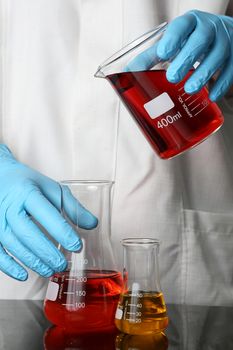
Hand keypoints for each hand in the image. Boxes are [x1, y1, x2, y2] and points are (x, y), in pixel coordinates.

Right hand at [0, 145, 96, 280]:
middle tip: (62, 264)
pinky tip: (23, 274)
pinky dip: (9, 266)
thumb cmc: (27, 183)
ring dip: (32, 261)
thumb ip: (71, 206)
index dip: (62, 232)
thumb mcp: (51, 188)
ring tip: (50, 270)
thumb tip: (91, 224)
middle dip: (47, 252)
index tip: (76, 245)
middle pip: (28, 233)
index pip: (46, 214)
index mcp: (28, 193)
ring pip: (13, 245)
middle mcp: (10, 206)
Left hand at [157, 10, 232, 100]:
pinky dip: (221, 84)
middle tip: (173, 77)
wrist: (222, 34)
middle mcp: (210, 28)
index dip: (173, 38)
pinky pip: (230, 70)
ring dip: (203, 74)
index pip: (182, 26)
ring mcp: (225, 41)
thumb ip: (152, 56)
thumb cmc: (191, 41)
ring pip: (218, 55)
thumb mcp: (173, 43)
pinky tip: (212, 96)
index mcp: (190, 23)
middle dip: (186, 59)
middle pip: (201, 40)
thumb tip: (129, 73)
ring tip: (190, 89)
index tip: (163, 54)